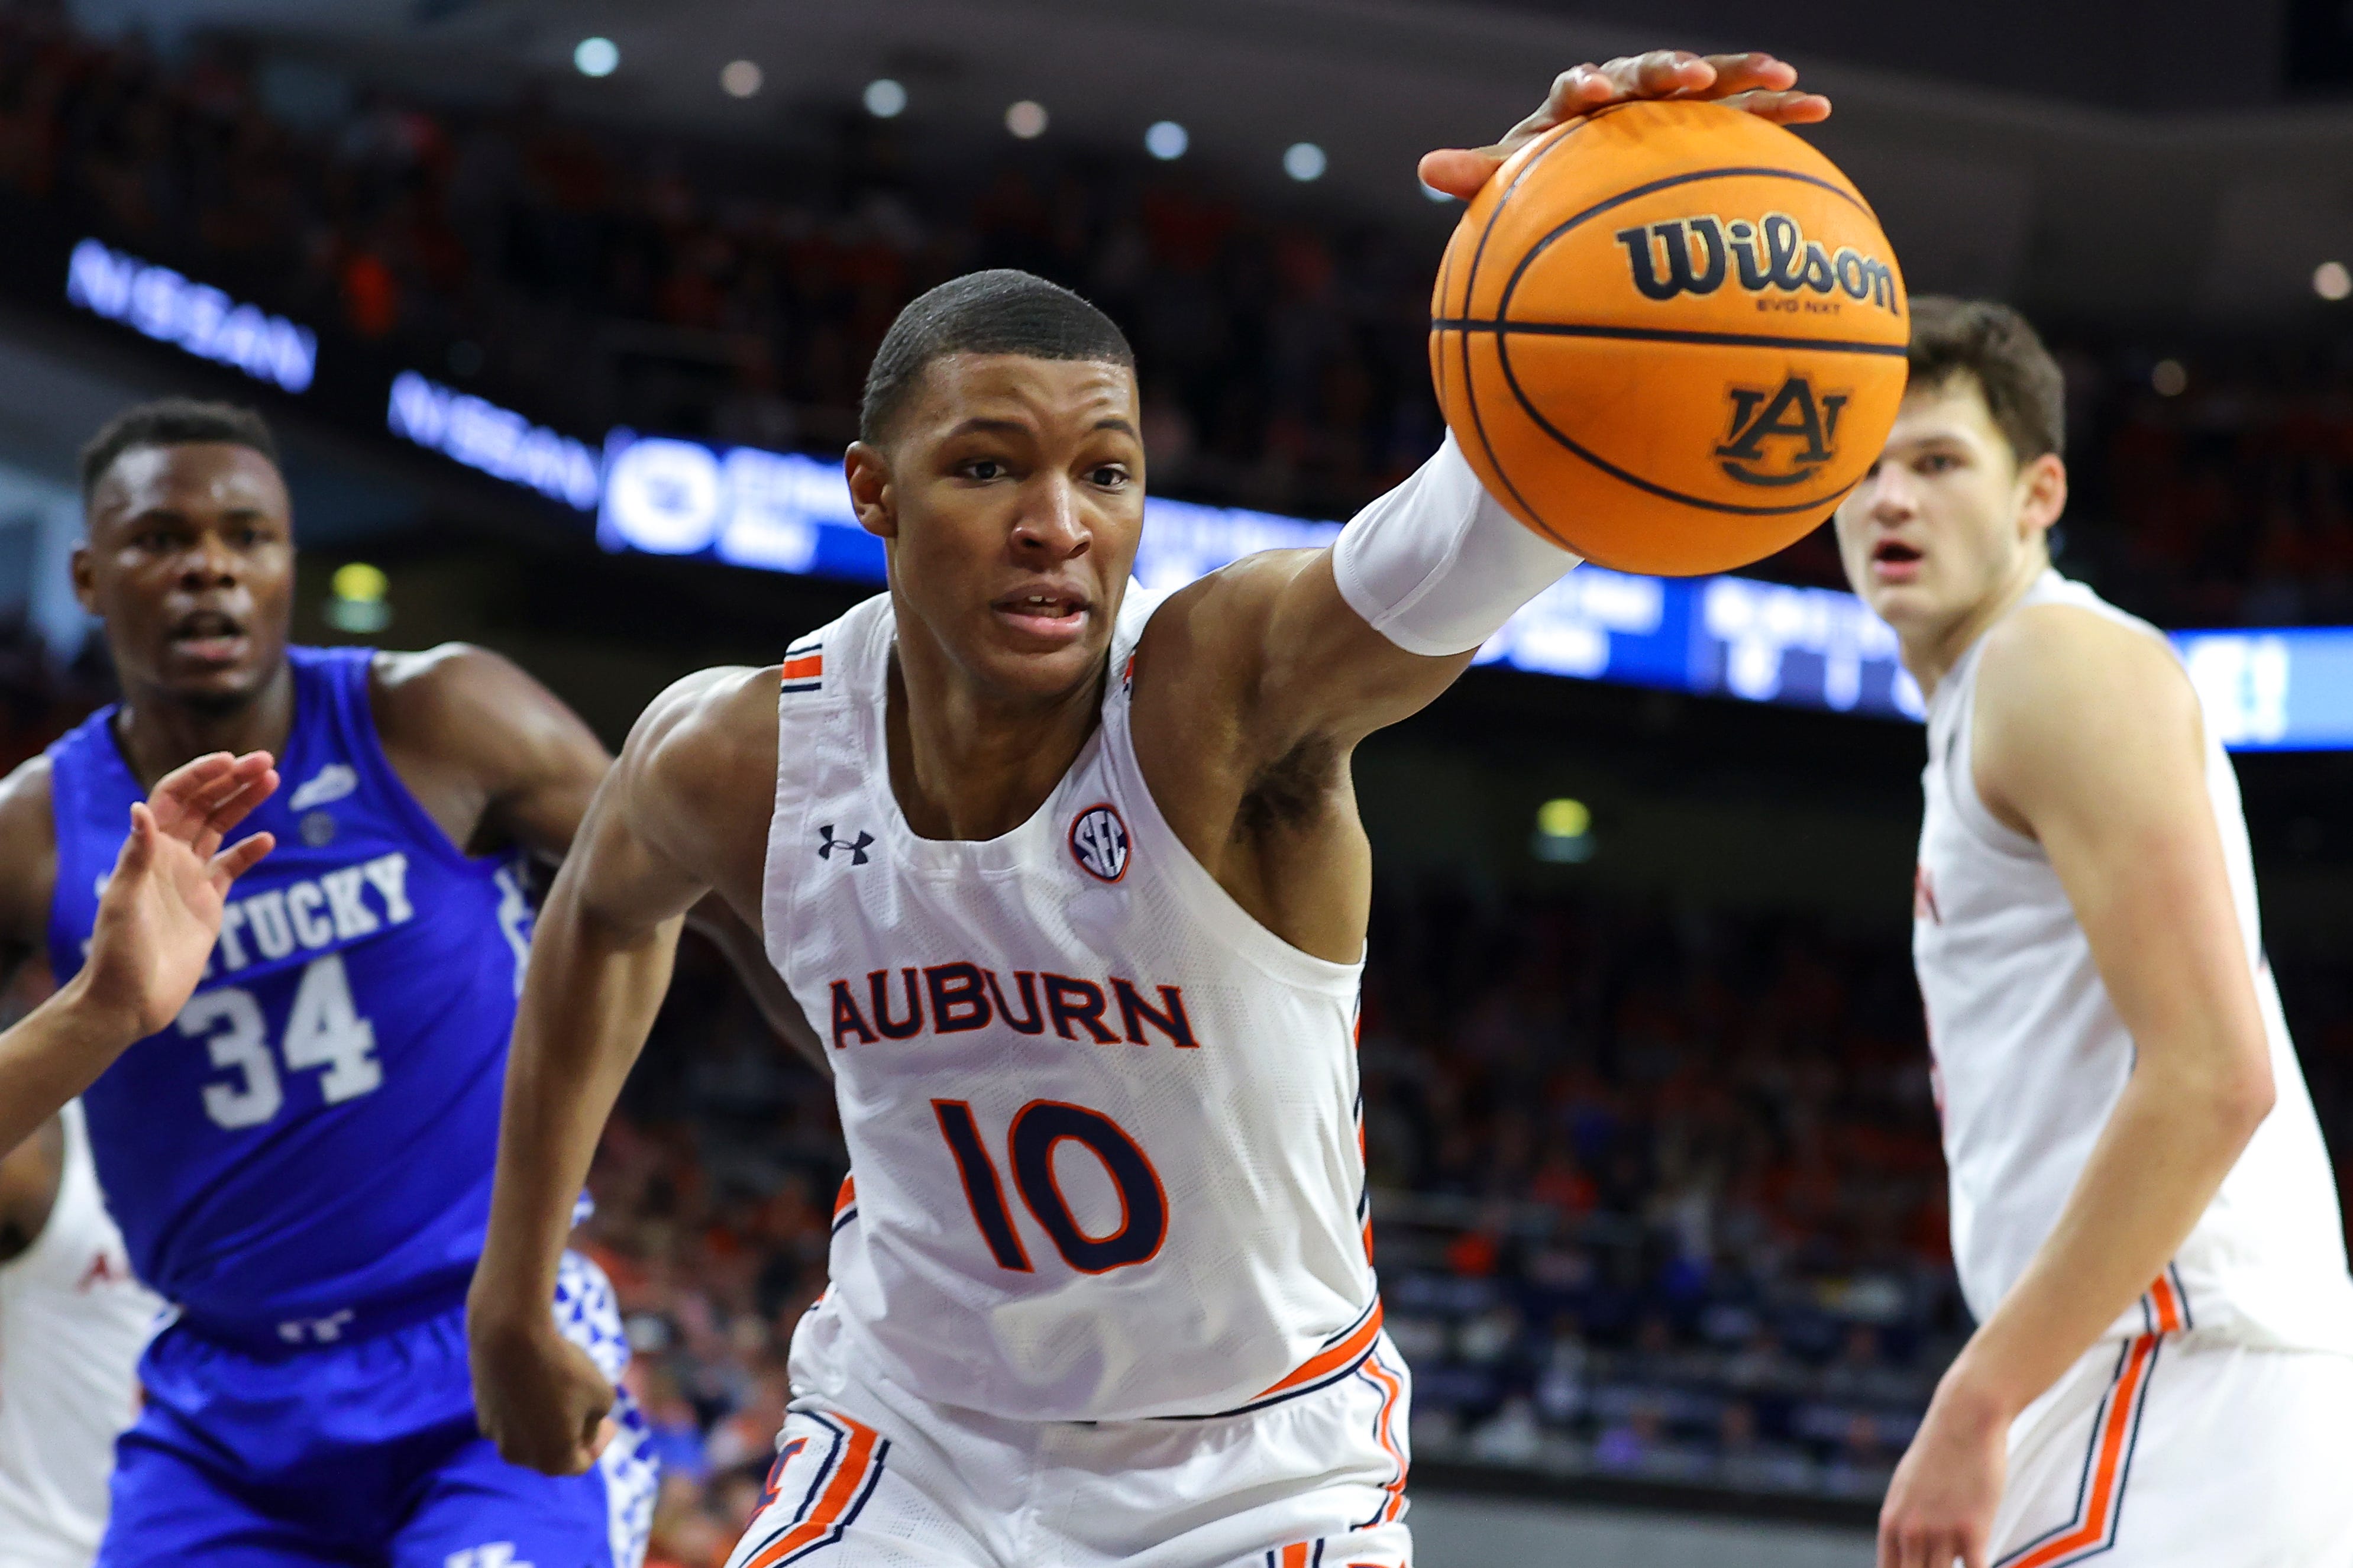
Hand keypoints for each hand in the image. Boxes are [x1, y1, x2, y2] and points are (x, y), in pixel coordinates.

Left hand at [79, 751, 277, 1038]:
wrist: (129, 1001)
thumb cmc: (118, 954)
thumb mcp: (123, 903)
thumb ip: (136, 857)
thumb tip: (141, 808)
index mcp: (146, 851)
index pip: (174, 798)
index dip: (200, 775)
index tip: (231, 761)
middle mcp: (168, 858)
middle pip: (203, 805)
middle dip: (232, 779)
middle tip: (265, 760)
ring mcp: (189, 879)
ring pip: (220, 828)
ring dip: (244, 802)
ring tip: (272, 779)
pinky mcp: (208, 904)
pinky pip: (232, 867)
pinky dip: (249, 851)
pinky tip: (268, 839)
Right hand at [468, 1299, 617, 1475]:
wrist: (510, 1338)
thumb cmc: (563, 1369)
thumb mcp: (602, 1395)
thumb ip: (596, 1420)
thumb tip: (580, 1429)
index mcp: (552, 1460)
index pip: (581, 1463)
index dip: (600, 1443)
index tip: (611, 1423)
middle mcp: (519, 1457)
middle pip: (553, 1452)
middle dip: (574, 1435)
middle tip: (592, 1413)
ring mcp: (496, 1437)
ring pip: (531, 1434)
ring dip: (549, 1421)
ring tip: (563, 1393)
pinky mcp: (481, 1413)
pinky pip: (513, 1415)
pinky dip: (527, 1406)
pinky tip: (537, 1381)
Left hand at [1419, 51, 1831, 199]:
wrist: (1582, 178)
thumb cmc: (1544, 180)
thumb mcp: (1510, 182)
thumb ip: (1477, 175)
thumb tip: (1427, 169)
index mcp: (1575, 103)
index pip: (1578, 85)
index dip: (1585, 85)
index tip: (1592, 93)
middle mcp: (1625, 92)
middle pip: (1647, 71)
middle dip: (1668, 71)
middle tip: (1685, 77)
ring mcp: (1671, 106)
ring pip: (1708, 81)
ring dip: (1740, 74)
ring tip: (1782, 74)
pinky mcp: (1710, 124)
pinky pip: (1748, 112)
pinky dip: (1778, 106)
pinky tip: (1817, 109)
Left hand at [1878, 1380, 2008, 1567]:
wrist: (1963, 1420)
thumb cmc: (1940, 1453)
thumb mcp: (1907, 1487)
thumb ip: (1906, 1521)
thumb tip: (1905, 1545)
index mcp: (1892, 1523)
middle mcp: (1910, 1532)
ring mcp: (1940, 1532)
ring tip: (1961, 1565)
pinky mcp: (1972, 1529)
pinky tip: (1986, 1567)